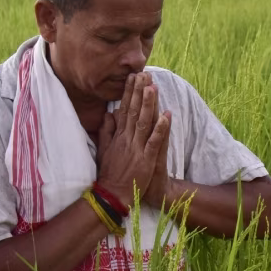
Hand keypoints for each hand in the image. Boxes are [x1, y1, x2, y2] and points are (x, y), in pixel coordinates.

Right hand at [96, 72, 169, 208]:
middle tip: (143, 75)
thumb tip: (108, 113)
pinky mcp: (146, 160)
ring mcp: (136, 149)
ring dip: (148, 105)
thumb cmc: (110, 174)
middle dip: (138, 92)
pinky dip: (161, 128)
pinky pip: (154, 141)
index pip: (124, 110)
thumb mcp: (104, 150)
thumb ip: (106, 131)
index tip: (133, 78)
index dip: (129, 93)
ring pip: (144, 122)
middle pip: (133, 112)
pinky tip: (167, 115)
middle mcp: (127, 139)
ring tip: (153, 87)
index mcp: (118, 136)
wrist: (113, 196)